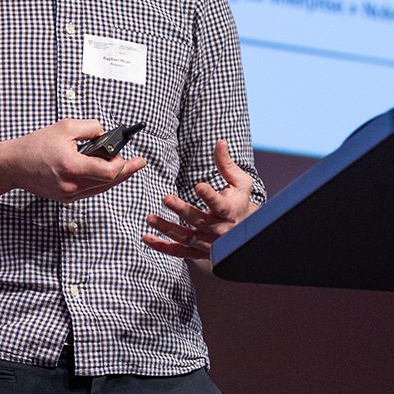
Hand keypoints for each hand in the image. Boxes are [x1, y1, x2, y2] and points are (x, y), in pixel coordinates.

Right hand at [3, 119, 146, 203]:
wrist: (13, 164)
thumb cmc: (35, 145)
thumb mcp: (65, 127)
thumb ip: (90, 128)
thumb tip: (105, 134)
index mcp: (72, 166)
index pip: (108, 172)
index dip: (122, 164)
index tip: (126, 154)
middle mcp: (71, 185)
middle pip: (109, 182)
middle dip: (126, 171)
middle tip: (139, 163)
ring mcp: (68, 194)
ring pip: (101, 189)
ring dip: (114, 177)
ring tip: (125, 166)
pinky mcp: (65, 198)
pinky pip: (90, 191)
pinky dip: (99, 181)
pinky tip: (104, 172)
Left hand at [143, 139, 257, 269]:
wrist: (246, 231)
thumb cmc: (239, 201)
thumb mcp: (239, 182)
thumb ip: (226, 164)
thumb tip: (220, 142)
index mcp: (230, 211)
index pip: (220, 204)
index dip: (210, 196)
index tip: (199, 185)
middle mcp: (219, 229)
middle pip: (198, 220)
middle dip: (181, 210)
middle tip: (165, 198)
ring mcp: (208, 243)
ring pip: (186, 237)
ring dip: (166, 228)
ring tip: (150, 218)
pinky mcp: (198, 252)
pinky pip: (179, 252)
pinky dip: (162, 247)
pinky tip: (146, 238)